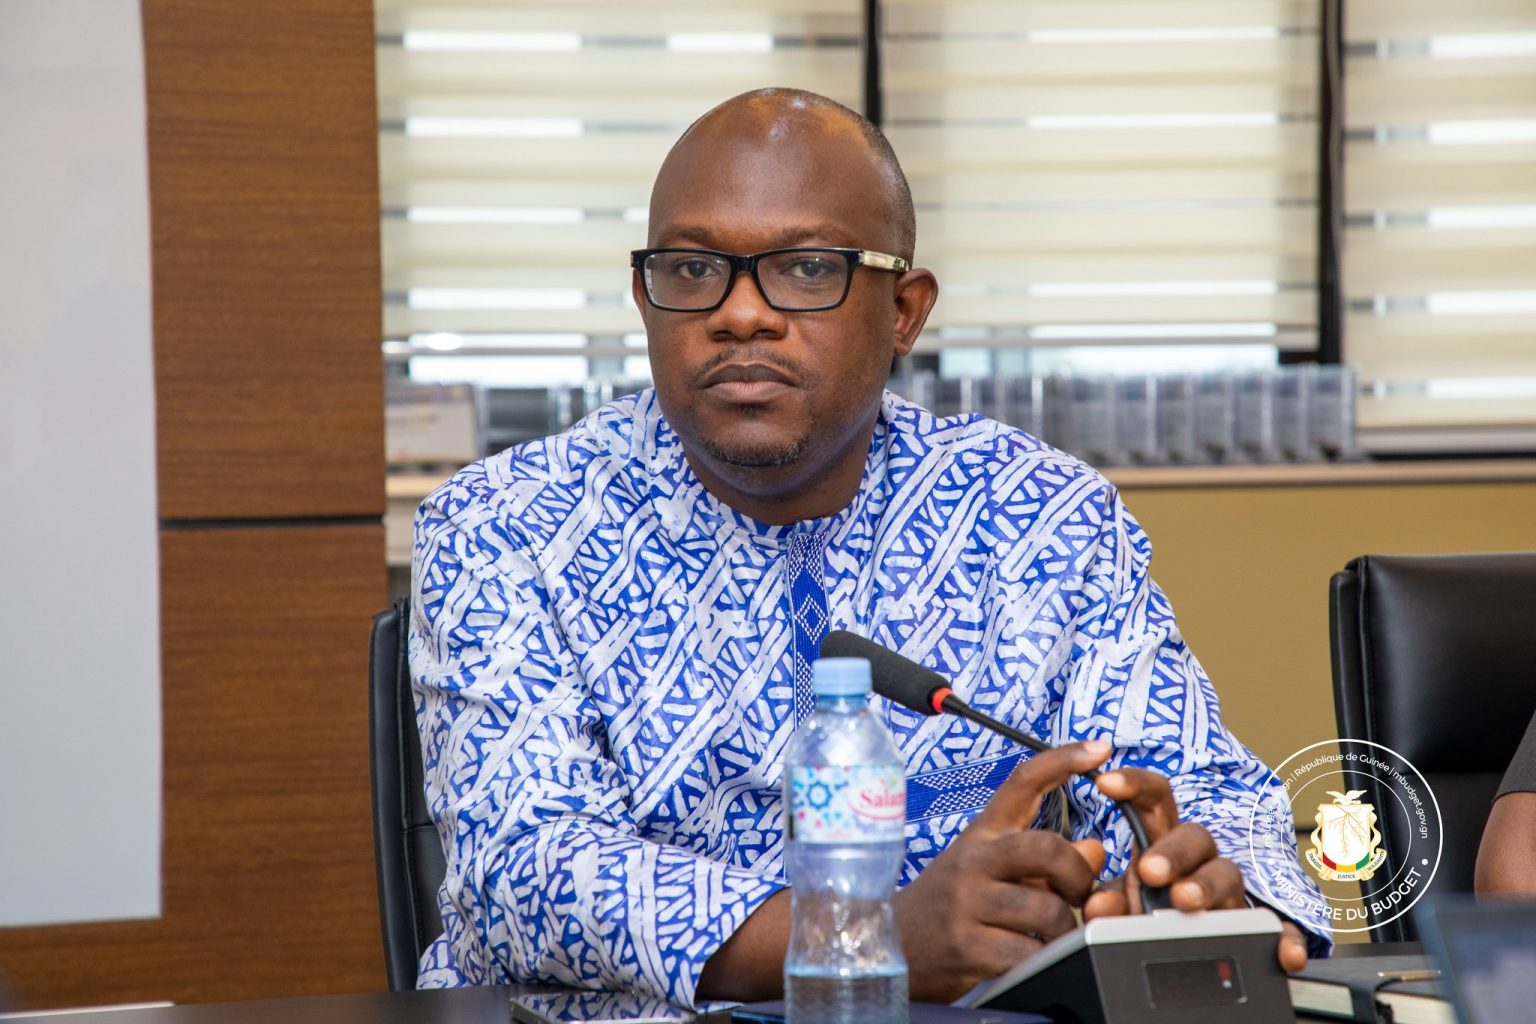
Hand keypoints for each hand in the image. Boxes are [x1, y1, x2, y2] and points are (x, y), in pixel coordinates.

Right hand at [896, 740, 1112, 1002]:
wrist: (892, 942)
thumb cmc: (950, 903)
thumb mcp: (991, 869)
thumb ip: (1044, 859)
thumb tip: (1094, 849)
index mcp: (983, 835)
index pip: (1023, 782)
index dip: (1063, 760)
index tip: (1099, 749)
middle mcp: (974, 861)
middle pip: (1048, 849)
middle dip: (1078, 876)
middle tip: (1074, 895)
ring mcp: (968, 904)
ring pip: (1049, 911)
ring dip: (1065, 930)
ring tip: (1050, 937)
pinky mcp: (968, 948)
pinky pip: (1031, 954)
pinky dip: (1043, 960)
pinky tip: (1030, 958)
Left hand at [1084, 766, 1308, 971]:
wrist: (1176, 961)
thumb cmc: (1147, 915)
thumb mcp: (1121, 903)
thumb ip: (1107, 900)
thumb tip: (1098, 906)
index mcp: (1164, 842)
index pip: (1155, 799)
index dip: (1134, 784)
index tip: (1104, 783)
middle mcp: (1200, 861)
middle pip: (1196, 837)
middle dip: (1171, 851)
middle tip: (1148, 871)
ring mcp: (1228, 894)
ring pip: (1229, 877)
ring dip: (1206, 886)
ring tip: (1183, 900)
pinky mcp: (1254, 931)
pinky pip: (1276, 931)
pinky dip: (1285, 940)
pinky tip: (1283, 953)